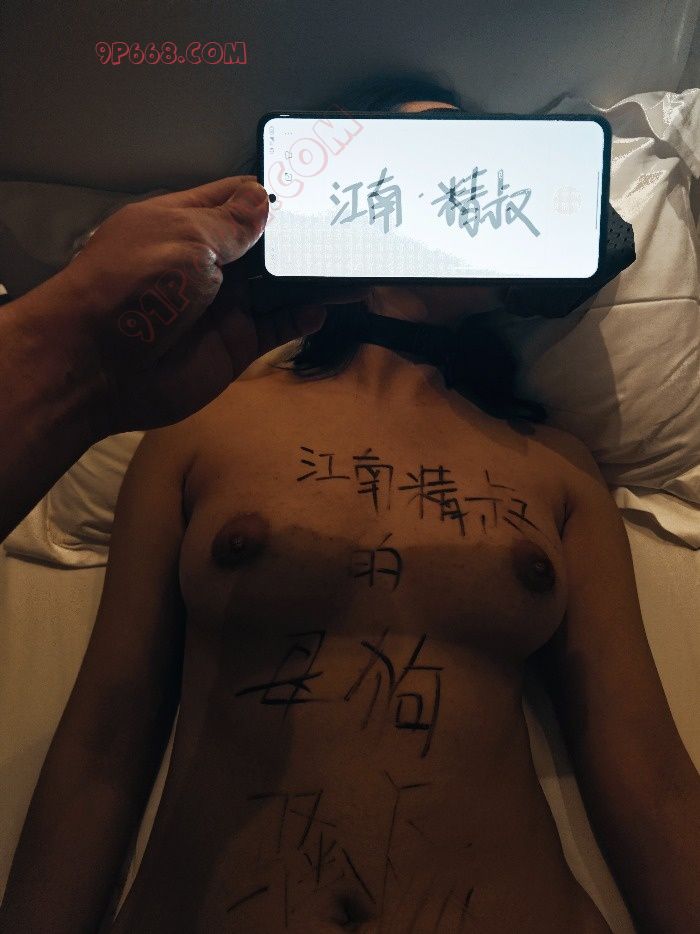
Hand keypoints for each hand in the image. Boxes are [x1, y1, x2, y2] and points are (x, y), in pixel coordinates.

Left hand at [58, 175, 334, 434]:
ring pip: (280, 287)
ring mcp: (225, 305)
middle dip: (303, 239)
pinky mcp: (236, 345)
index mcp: (188, 223)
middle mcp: (210, 261)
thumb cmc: (136, 287)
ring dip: (314, 278)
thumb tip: (264, 199)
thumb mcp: (184, 238)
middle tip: (353, 231)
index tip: (320, 195)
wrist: (99, 367)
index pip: (240, 199)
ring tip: (356, 269)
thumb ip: (230, 223)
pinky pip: (278, 327)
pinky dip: (302, 318)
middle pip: (268, 245)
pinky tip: (324, 308)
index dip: (276, 197)